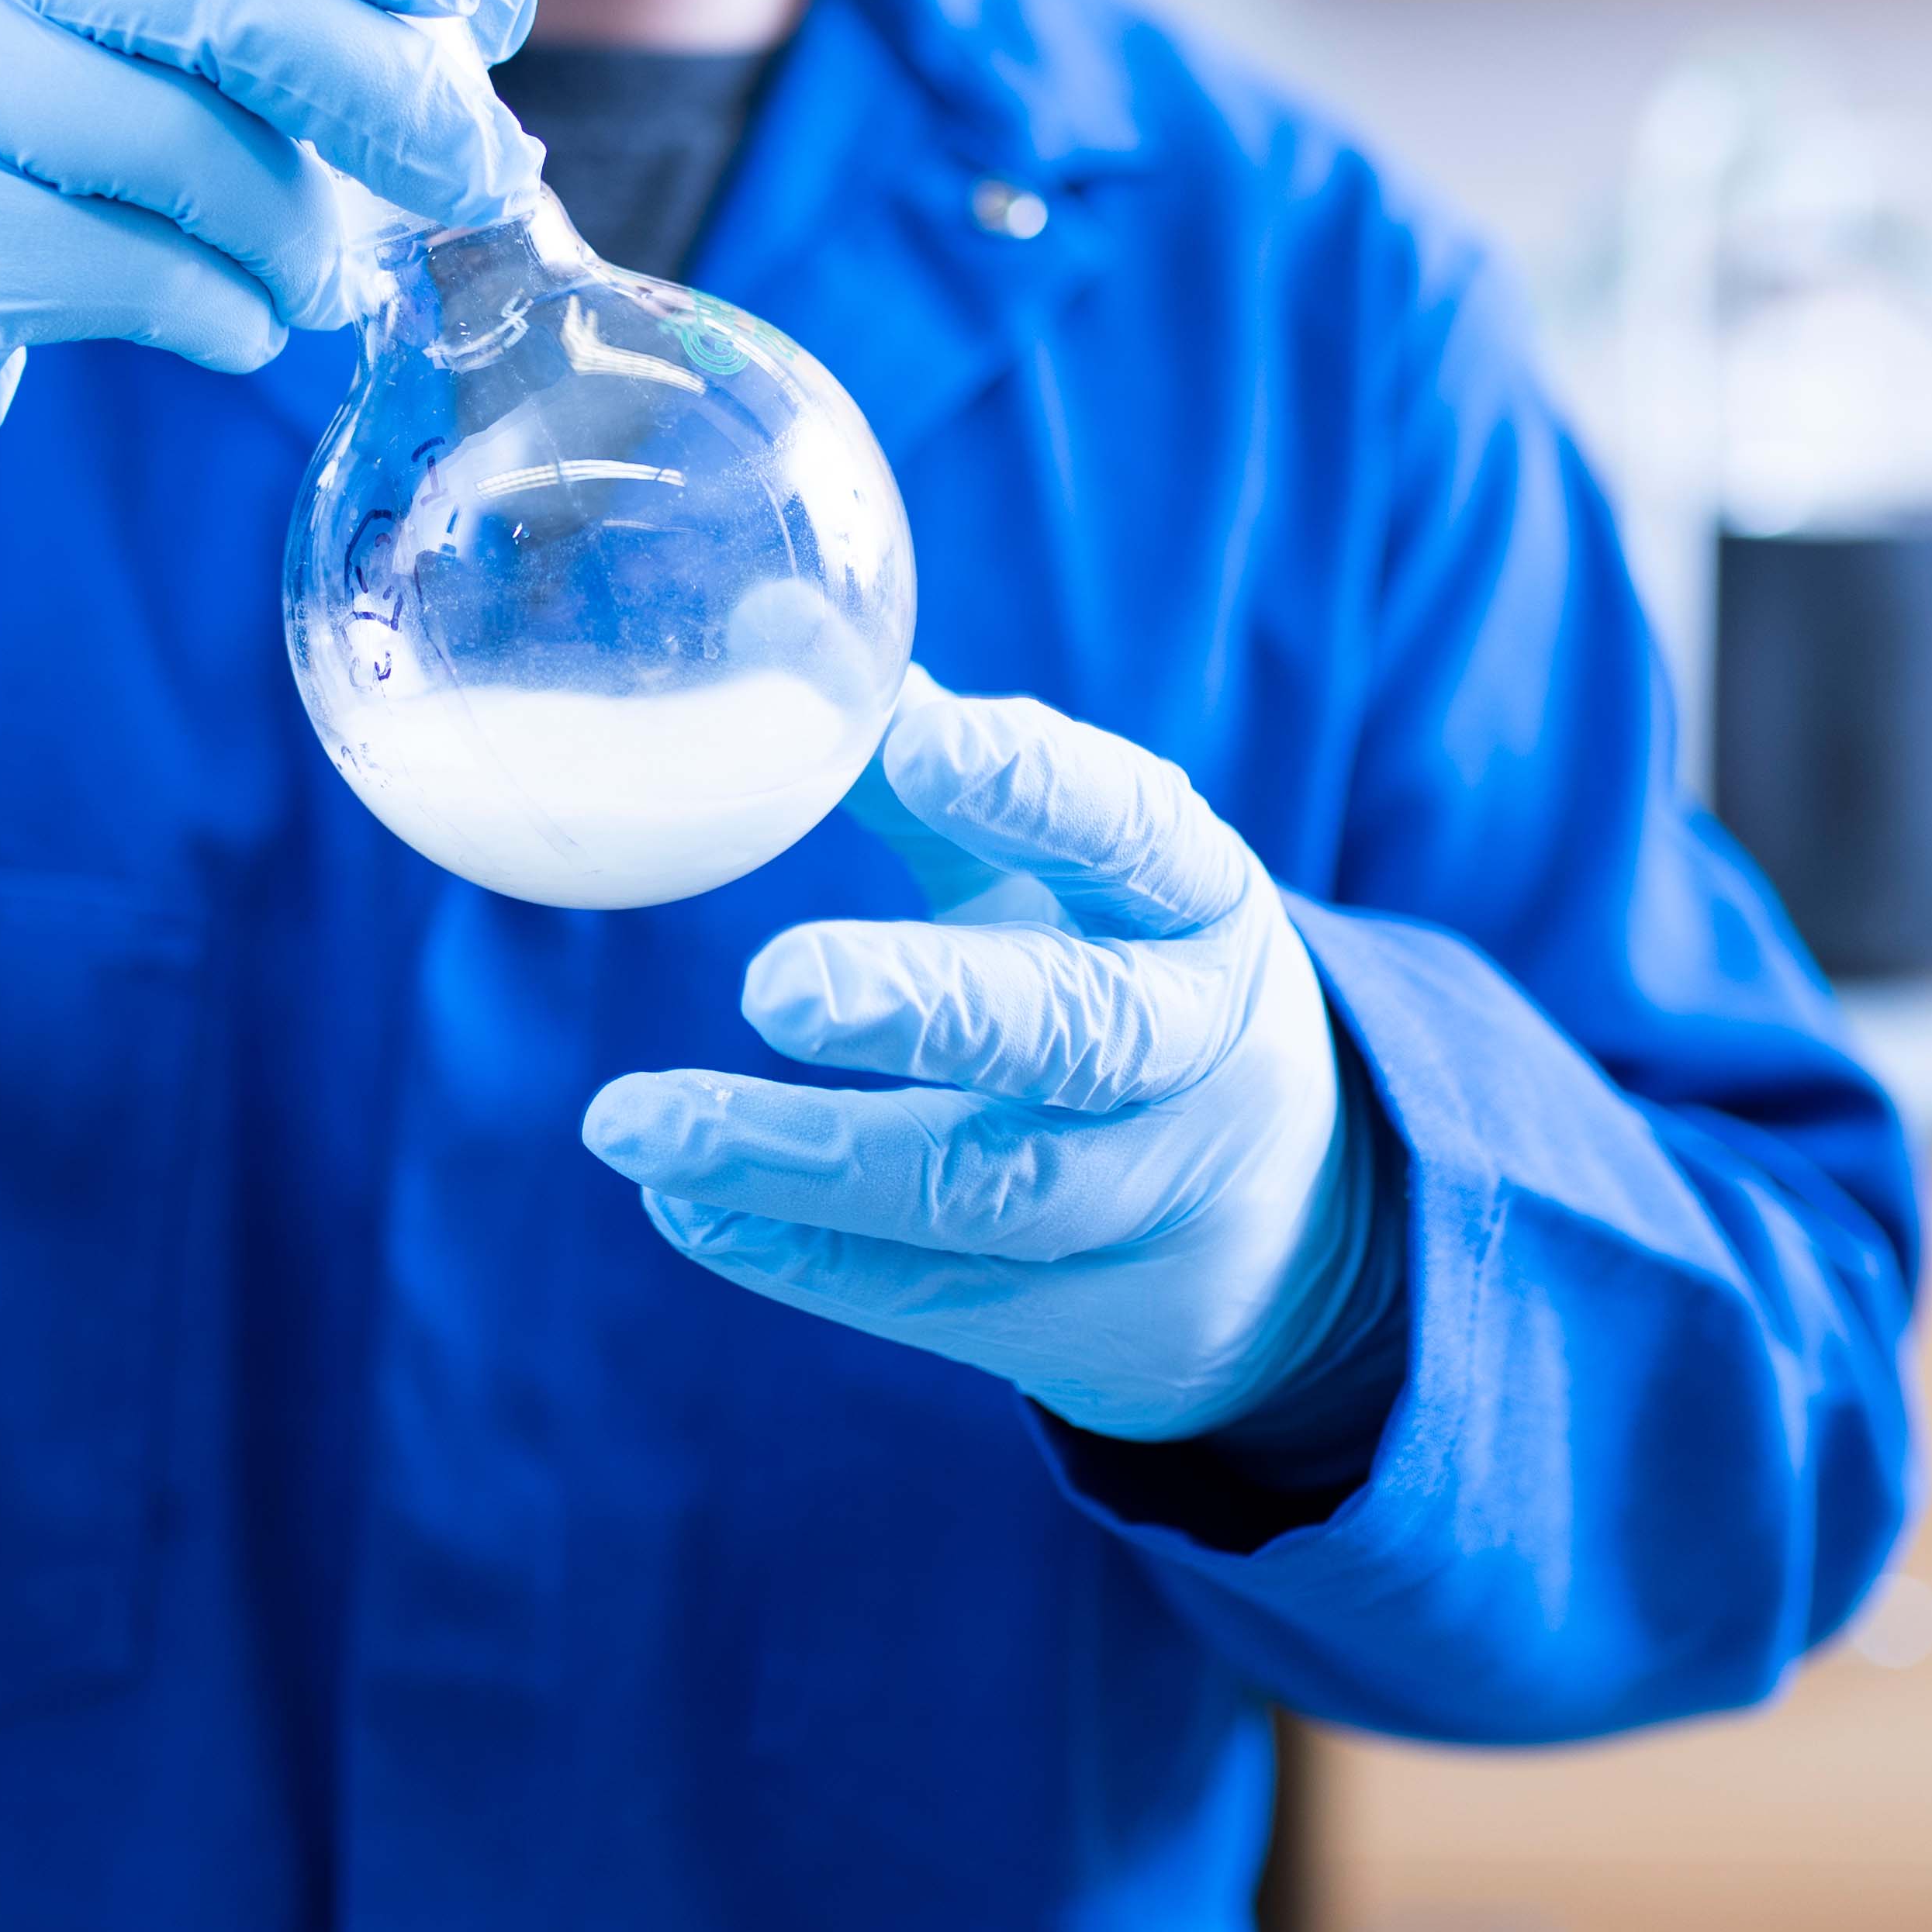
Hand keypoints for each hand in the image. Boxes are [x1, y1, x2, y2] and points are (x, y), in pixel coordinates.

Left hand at [581, 671, 1370, 1442]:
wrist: (1293, 1219)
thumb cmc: (1130, 974)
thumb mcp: (1079, 865)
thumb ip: (940, 760)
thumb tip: (779, 624)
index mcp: (1194, 903)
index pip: (1131, 831)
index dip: (1033, 787)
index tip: (916, 739)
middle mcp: (1178, 1051)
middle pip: (1069, 1032)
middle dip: (922, 1005)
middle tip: (770, 983)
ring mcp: (1128, 1196)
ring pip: (979, 1185)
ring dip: (798, 1160)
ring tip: (637, 1123)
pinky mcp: (1057, 1308)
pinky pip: (918, 1285)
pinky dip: (790, 1249)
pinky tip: (678, 1198)